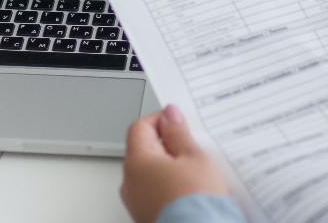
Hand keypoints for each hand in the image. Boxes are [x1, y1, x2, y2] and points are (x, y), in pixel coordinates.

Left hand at [122, 104, 227, 222]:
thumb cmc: (196, 202)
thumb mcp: (195, 157)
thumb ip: (178, 133)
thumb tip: (170, 116)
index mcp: (137, 162)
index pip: (140, 127)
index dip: (161, 120)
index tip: (180, 122)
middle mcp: (130, 182)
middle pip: (144, 151)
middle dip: (168, 145)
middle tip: (194, 148)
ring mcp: (136, 203)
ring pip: (151, 174)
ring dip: (170, 168)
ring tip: (196, 173)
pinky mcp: (146, 217)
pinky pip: (156, 194)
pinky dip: (170, 188)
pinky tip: (190, 192)